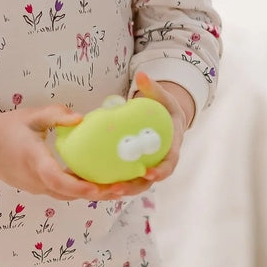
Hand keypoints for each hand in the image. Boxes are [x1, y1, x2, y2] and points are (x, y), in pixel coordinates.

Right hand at [0, 104, 128, 201]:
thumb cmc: (8, 127)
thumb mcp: (31, 115)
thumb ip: (55, 115)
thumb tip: (80, 118)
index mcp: (33, 160)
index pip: (56, 179)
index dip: (77, 187)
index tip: (98, 188)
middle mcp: (36, 180)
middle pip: (69, 194)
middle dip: (98, 193)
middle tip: (125, 187)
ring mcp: (36, 188)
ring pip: (68, 196)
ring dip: (93, 193)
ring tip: (122, 185)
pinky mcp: (39, 189)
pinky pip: (63, 192)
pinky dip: (82, 190)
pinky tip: (101, 181)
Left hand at [104, 72, 190, 197]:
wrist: (166, 121)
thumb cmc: (165, 110)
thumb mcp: (163, 98)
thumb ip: (153, 88)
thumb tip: (141, 75)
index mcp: (171, 150)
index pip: (168, 165)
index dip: (160, 172)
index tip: (148, 172)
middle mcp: (160, 164)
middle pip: (148, 182)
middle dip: (133, 187)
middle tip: (117, 188)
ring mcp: (147, 169)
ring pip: (135, 185)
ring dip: (121, 190)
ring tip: (103, 190)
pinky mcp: (134, 169)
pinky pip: (125, 179)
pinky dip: (112, 183)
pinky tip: (95, 183)